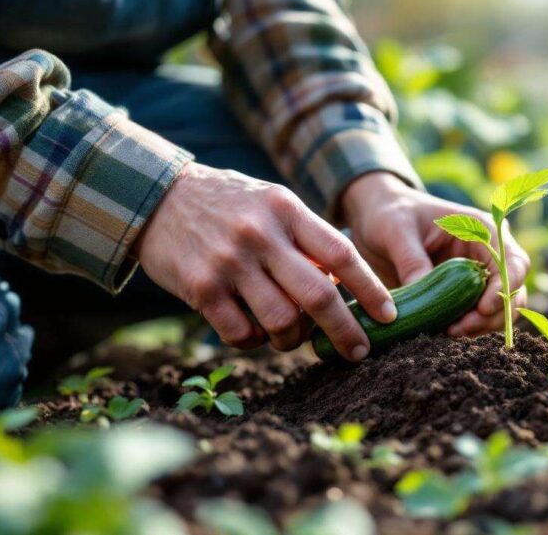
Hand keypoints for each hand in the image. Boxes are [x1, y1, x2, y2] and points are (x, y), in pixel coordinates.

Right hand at [134, 162, 396, 360]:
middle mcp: (261, 234)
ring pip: (282, 321)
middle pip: (318, 296)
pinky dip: (254, 341)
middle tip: (360, 350)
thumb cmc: (230, 205)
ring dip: (294, 339)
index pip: (341, 253)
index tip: (390, 314)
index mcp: (286, 210)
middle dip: (347, 330)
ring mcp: (230, 262)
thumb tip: (344, 288)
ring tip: (293, 336)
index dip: (371, 288)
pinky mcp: (201, 288)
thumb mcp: (272, 204)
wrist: (157, 196)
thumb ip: (306, 239)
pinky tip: (253, 331)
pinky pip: (240, 333)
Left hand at [342, 172, 529, 335]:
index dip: (505, 288)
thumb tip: (425, 297)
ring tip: (449, 332)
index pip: (512, 262)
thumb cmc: (391, 213)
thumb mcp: (396, 229)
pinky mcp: (460, 295)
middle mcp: (485, 255)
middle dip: (493, 315)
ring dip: (481, 327)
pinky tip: (443, 332)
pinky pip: (475, 317)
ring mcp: (475, 277)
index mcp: (481, 230)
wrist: (377, 219)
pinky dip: (466, 329)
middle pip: (512, 292)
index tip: (483, 309)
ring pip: (498, 310)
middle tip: (461, 329)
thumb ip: (412, 259)